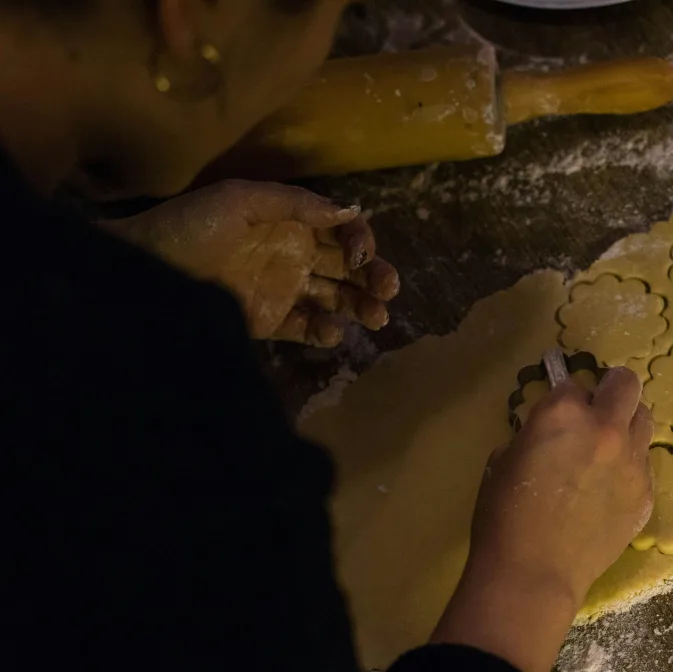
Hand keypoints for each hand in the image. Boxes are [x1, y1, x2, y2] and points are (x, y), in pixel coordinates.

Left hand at [106, 180, 399, 346]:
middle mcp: (295, 255)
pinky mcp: (270, 322)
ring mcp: (284, 290)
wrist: (145, 269)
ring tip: (376, 318)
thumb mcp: (242, 199)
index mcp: (292, 222)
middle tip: (388, 292)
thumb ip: (297, 204)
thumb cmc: (191, 225)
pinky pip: (307, 328)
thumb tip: (352, 211)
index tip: (359, 257)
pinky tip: (330, 331)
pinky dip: (325, 332)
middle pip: (348, 268)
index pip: (342, 232)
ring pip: (337, 299)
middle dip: (374, 278)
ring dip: (361, 306)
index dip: (360, 243)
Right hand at [431, 367, 654, 671]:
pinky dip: (629, 467)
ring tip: (609, 448)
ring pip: (644, 422)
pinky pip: (644, 465)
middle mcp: (606, 427)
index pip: (572, 384)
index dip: (564, 397)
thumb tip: (547, 436)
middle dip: (612, 389)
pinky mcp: (645, 493)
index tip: (559, 411)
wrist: (534, 573)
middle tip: (599, 407)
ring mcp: (632, 461)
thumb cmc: (504, 517)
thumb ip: (532, 436)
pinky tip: (609, 490)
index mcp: (562, 413)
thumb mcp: (503, 461)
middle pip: (626, 385)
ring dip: (627, 425)